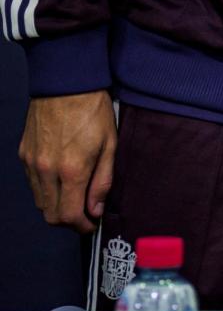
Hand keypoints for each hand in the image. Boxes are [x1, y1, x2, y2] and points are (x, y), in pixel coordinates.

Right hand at [19, 90, 115, 231]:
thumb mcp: (110, 145)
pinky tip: (62, 180)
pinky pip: (33, 185)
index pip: (70, 216)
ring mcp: (32, 164)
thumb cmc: (93, 111)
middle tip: (86, 214)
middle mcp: (47, 171)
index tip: (93, 224)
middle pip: (51, 215)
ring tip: (76, 196)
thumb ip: (103, 181)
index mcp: (72, 170)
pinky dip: (46, 190)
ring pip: (40, 202)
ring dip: (57, 206)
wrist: (66, 83)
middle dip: (69, 221)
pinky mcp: (24, 155)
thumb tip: (96, 210)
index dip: (82, 227)